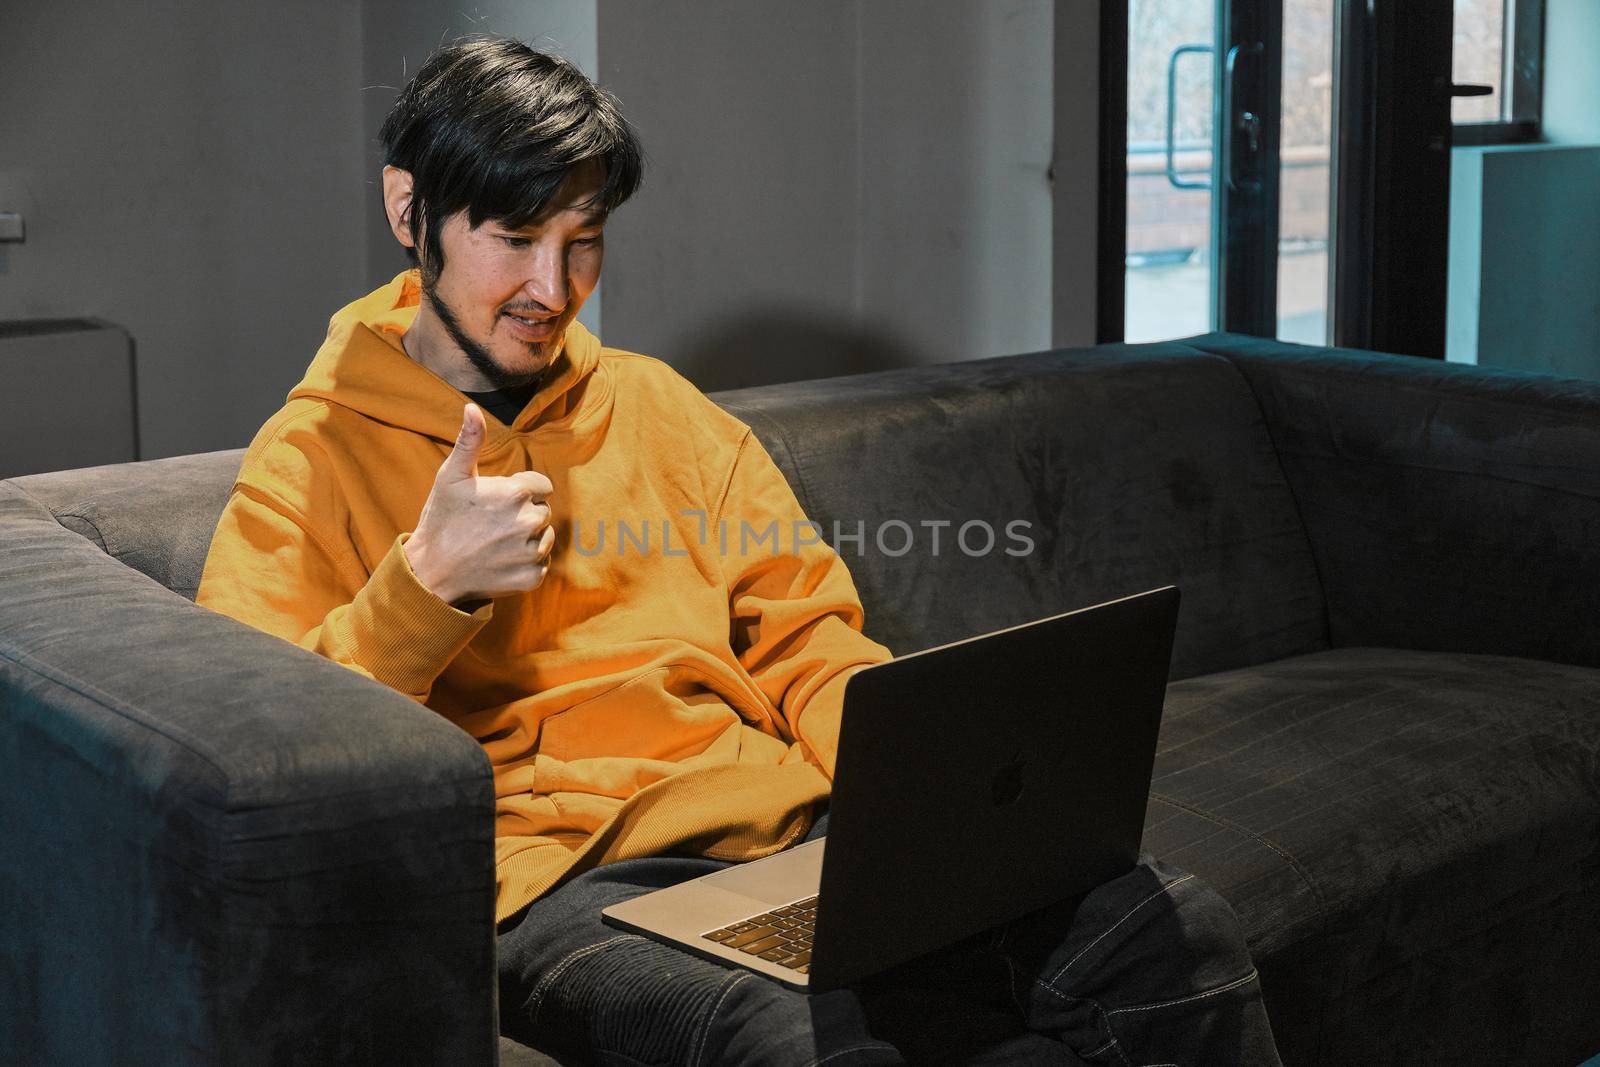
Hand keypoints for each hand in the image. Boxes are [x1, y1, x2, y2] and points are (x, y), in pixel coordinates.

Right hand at [403, 402, 555, 606]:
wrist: (432, 570)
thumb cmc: (442, 519)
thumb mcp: (451, 476)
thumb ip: (470, 441)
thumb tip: (472, 408)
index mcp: (516, 493)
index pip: (542, 486)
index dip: (521, 491)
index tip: (498, 501)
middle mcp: (529, 522)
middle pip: (543, 511)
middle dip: (524, 514)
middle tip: (493, 523)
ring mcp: (531, 552)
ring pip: (545, 537)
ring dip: (528, 539)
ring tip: (496, 541)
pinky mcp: (531, 577)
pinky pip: (541, 564)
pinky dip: (526, 563)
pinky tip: (500, 560)